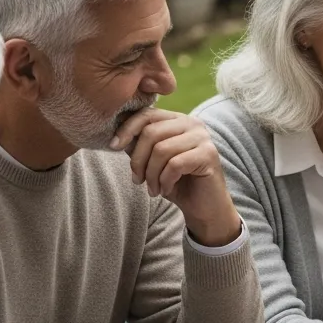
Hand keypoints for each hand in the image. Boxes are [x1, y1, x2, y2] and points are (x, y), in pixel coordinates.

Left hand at [110, 108, 239, 245]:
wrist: (203, 207)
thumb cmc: (176, 183)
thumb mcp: (151, 162)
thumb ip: (138, 144)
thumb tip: (116, 134)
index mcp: (178, 120)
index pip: (147, 114)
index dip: (127, 129)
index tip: (113, 146)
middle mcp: (192, 123)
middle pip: (151, 133)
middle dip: (138, 160)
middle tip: (138, 180)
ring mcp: (202, 138)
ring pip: (161, 150)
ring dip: (151, 175)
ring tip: (153, 189)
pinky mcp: (209, 154)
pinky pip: (175, 164)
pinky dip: (165, 181)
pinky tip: (166, 190)